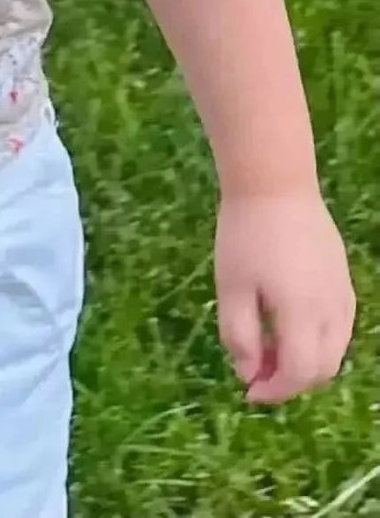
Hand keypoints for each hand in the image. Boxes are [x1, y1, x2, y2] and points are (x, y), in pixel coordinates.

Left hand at [215, 189, 353, 403]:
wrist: (273, 183)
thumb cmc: (245, 234)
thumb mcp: (231, 287)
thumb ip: (239, 336)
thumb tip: (249, 373)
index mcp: (304, 314)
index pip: (299, 373)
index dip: (274, 391)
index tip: (247, 390)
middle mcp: (334, 310)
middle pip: (323, 369)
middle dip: (290, 380)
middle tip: (255, 370)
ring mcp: (344, 294)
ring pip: (335, 350)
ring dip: (305, 361)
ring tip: (268, 345)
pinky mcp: (344, 279)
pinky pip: (340, 326)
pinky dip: (318, 340)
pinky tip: (287, 323)